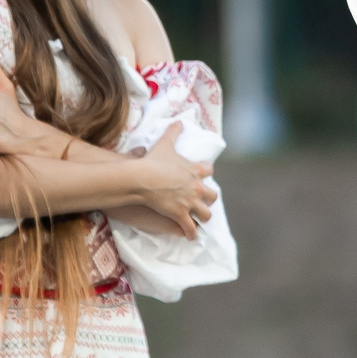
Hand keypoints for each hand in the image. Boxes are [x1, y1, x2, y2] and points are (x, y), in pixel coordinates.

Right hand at [131, 122, 218, 237]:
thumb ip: (173, 132)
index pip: (209, 170)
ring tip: (200, 220)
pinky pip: (190, 228)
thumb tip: (179, 121)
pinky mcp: (180, 215)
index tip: (204, 175)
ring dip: (203, 216)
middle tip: (204, 201)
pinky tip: (191, 236)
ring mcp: (190, 203)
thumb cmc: (154, 160)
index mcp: (195, 170)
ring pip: (205, 214)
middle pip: (212, 196)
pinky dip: (191, 233)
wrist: (144, 178)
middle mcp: (197, 187)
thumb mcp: (165, 143)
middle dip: (209, 199)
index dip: (206, 173)